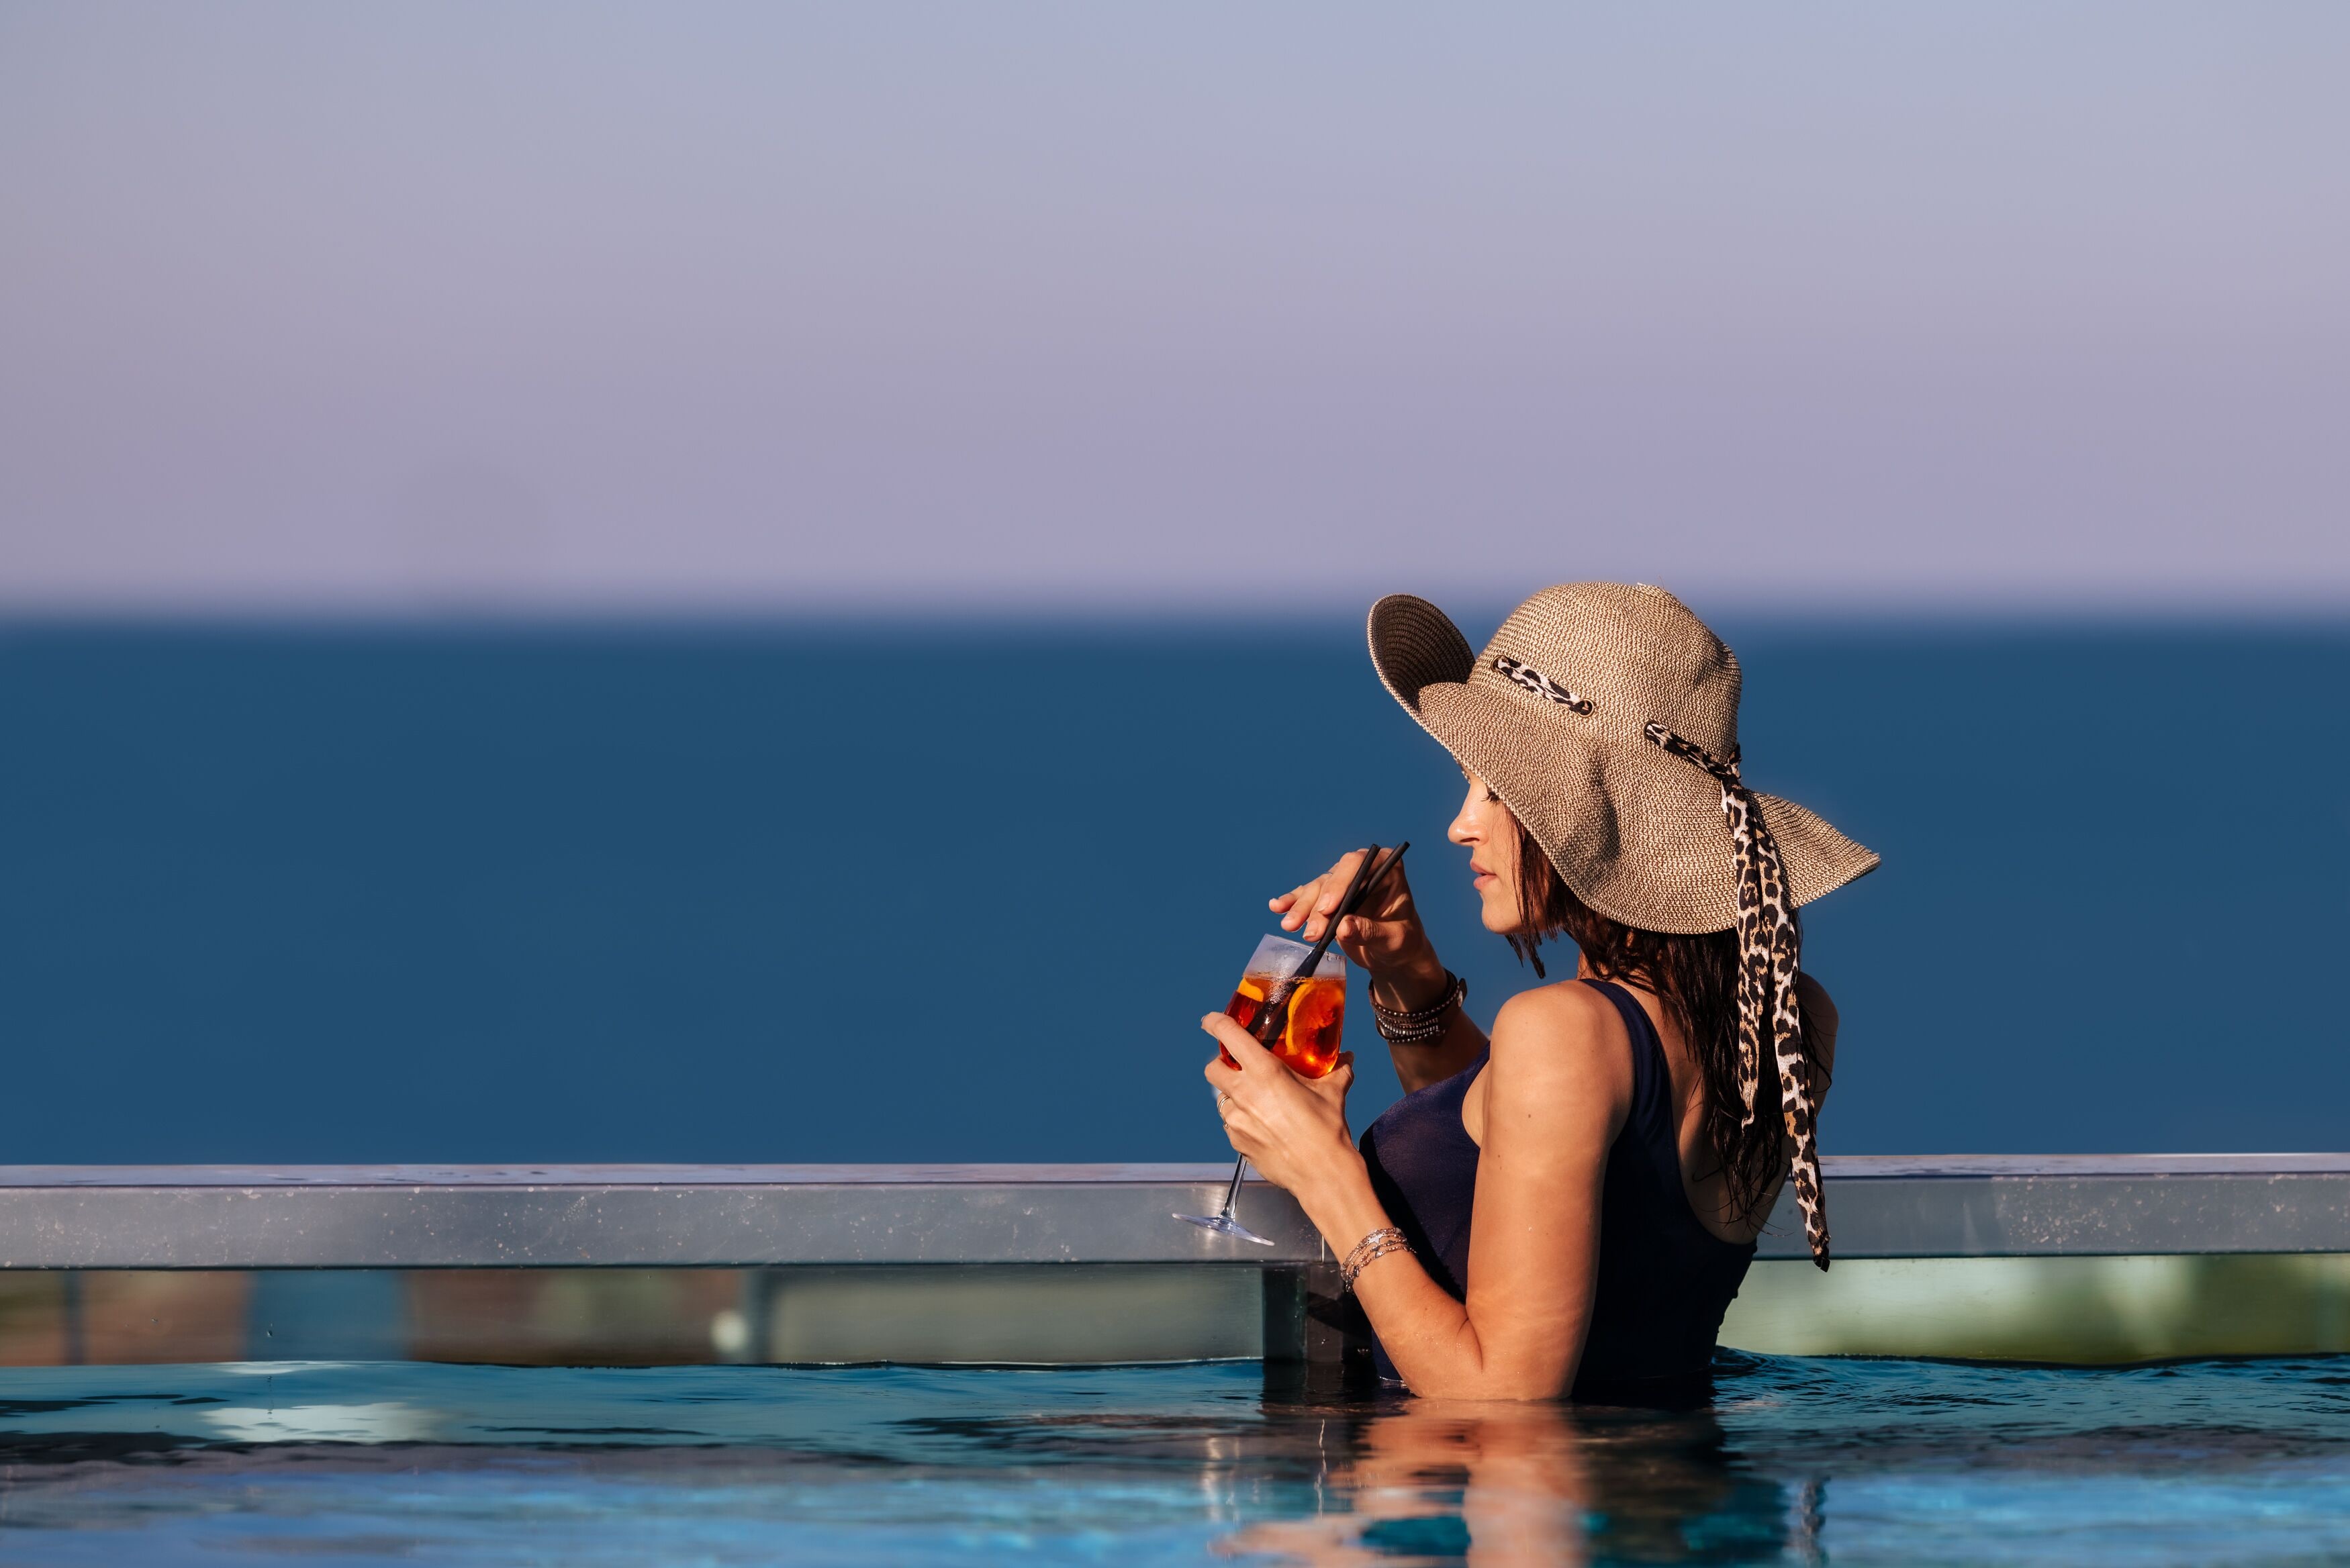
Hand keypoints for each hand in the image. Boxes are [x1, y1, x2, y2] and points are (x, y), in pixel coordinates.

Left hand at [1201, 1013, 1361, 1199]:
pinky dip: (1242, 1122)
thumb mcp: (1333, 1093)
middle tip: (1236, 1067)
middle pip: (1212, 1069)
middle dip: (1220, 1064)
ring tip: (1257, 1102)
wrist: (1322, 1174)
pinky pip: (1231, 1126)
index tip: (1210, 1021)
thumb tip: (1346, 1058)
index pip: (1229, 1036)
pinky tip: (1263, 1127)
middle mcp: (1244, 1093)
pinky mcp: (1236, 1143)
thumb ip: (1336, 1070)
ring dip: (1234, 1097)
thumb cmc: (1327, 1131)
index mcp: (1265, 1072)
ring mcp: (1236, 1121)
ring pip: (1222, 1100)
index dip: (1215, 1023)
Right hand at [1271, 849, 1446, 1010]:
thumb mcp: (1394, 940)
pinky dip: (1291, 902)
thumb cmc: (1402, 943)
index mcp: (1386, 868)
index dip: (1340, 883)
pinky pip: (1306, 896)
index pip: (1359, 864)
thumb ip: (1371, 932)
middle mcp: (1362, 870)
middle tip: (1311, 932)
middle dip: (1318, 905)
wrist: (1391, 954)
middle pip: (1333, 878)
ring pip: (1316, 889)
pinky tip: (1277, 906)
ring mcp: (1342, 883)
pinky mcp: (1327, 897)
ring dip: (1302, 909)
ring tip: (1290, 927)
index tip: (1328, 909)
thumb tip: (1343, 927)